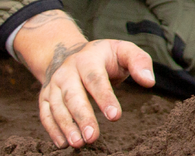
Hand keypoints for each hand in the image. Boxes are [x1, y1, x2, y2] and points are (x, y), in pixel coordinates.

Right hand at [11, 10, 155, 147]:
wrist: (72, 52)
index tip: (115, 117)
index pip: (96, 79)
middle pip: (73, 95)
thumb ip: (140, 62)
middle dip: (82, 117)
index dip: (105, 98)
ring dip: (66, 126)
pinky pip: (45, 113)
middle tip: (93, 137)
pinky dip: (52, 129)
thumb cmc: (106, 57)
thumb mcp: (124, 51)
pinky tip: (63, 143)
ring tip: (78, 144)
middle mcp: (67, 70)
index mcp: (88, 58)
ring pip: (57, 106)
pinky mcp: (45, 95)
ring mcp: (54, 83)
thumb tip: (149, 82)